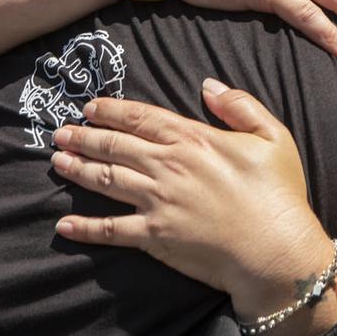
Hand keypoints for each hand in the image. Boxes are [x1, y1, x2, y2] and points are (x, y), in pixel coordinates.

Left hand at [51, 83, 330, 319]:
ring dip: (78, 169)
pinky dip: (85, 228)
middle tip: (61, 132)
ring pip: (106, 180)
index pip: (141, 117)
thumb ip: (241, 105)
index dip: (112, 110)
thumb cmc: (279, 194)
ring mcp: (158, 202)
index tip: (90, 107)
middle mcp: (169, 166)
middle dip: (84, 136)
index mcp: (194, 139)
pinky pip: (111, 230)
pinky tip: (64, 225)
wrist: (275, 250)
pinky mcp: (154, 236)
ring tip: (57, 162)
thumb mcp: (273, 137)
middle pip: (115, 145)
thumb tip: (208, 85)